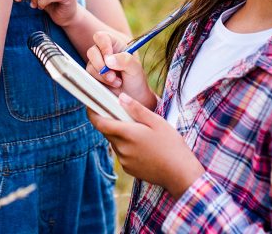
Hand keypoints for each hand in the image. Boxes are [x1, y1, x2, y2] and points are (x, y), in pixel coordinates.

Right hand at [86, 31, 156, 108]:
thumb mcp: (135, 68)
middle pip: (92, 51)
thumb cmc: (136, 79)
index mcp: (114, 44)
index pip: (102, 37)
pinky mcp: (93, 76)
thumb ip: (125, 60)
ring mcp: (97, 64)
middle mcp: (103, 52)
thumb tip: (108, 60)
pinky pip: (89, 77)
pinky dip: (101, 82)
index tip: (109, 59)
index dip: (103, 47)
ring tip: (117, 82)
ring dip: (103, 76)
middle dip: (101, 65)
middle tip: (113, 76)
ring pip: (90, 65)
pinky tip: (112, 85)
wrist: (134, 97)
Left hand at [88, 94, 204, 199]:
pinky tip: (142, 144)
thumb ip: (136, 109)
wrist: (180, 174)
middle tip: (122, 112)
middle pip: (107, 131)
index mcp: (126, 134)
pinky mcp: (129, 169)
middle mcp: (122, 149)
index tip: (91, 104)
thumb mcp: (156, 122)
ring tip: (137, 129)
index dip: (92, 113)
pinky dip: (126, 146)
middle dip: (110, 121)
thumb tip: (121, 97)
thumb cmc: (171, 145)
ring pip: (115, 142)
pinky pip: (122, 153)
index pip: (100, 123)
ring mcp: (124, 161)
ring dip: (120, 134)